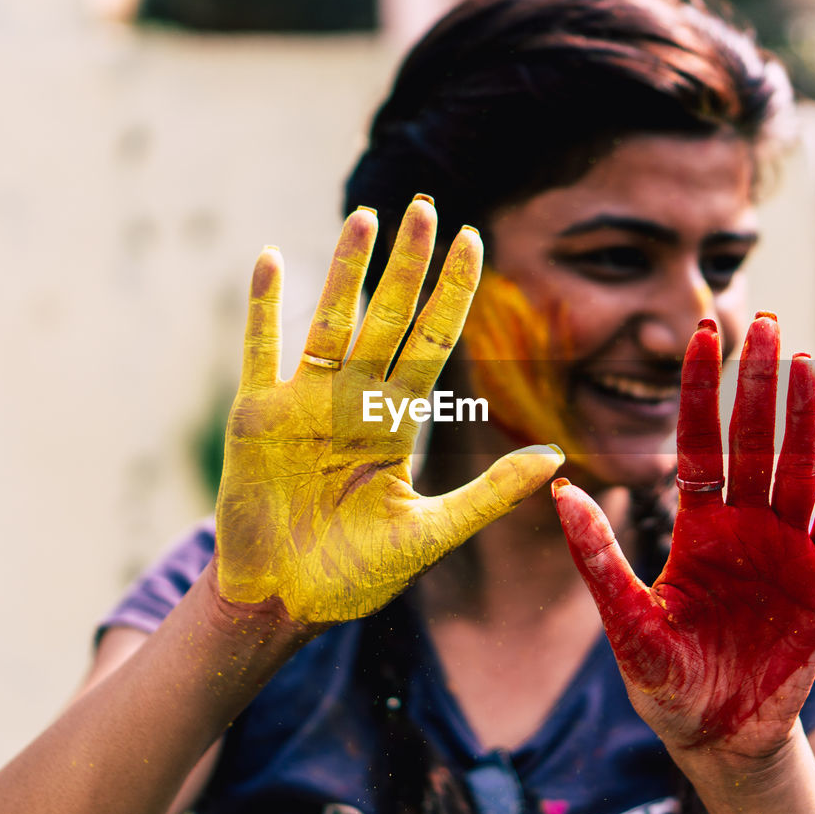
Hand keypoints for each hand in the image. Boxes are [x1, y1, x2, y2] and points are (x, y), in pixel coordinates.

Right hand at [216, 197, 563, 624]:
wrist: (285, 604)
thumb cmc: (354, 574)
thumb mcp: (432, 534)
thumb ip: (490, 495)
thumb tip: (556, 459)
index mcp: (397, 423)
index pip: (432, 343)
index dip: (451, 294)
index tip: (474, 242)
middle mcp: (354, 401)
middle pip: (387, 320)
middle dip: (408, 266)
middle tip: (425, 209)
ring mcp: (305, 403)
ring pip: (331, 322)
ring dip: (346, 272)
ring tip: (366, 217)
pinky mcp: (258, 416)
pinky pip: (261, 350)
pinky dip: (265, 308)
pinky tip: (274, 259)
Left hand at [552, 314, 814, 761]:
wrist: (720, 736)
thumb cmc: (667, 682)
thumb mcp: (625, 621)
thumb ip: (597, 557)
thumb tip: (558, 490)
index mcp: (696, 527)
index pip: (696, 442)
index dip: (698, 389)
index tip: (697, 333)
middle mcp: (743, 526)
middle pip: (753, 440)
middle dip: (756, 382)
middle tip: (763, 319)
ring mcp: (786, 549)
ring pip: (797, 467)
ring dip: (801, 415)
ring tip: (801, 361)